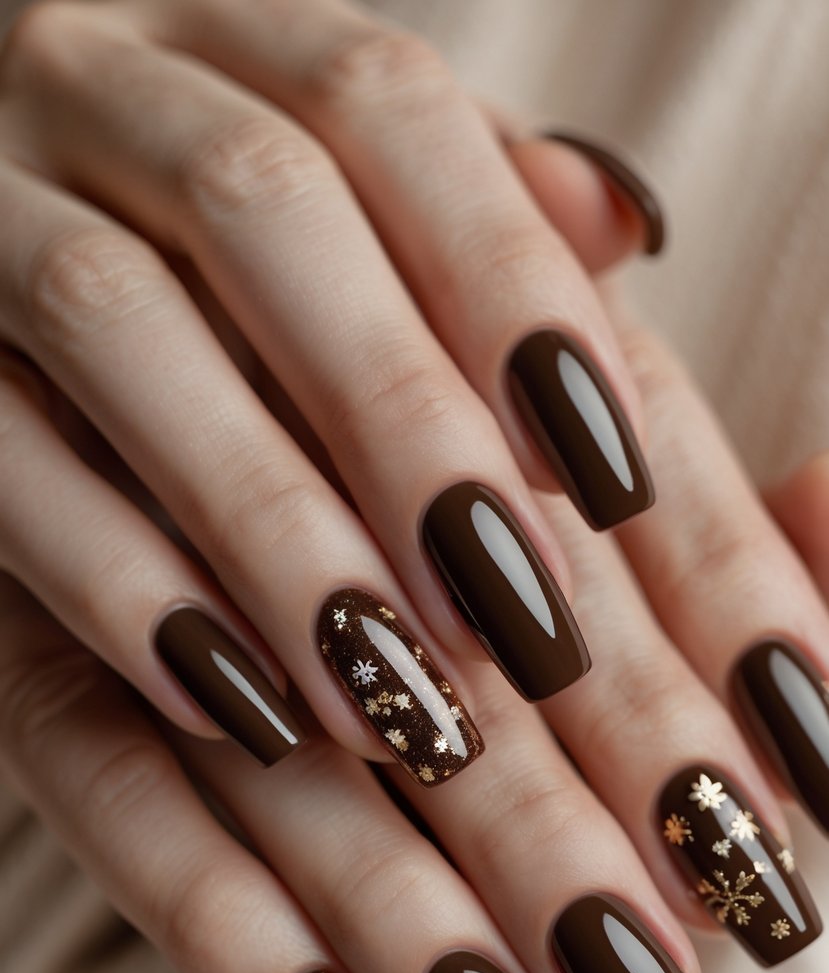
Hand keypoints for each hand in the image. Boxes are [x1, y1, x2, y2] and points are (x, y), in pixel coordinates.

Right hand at [0, 0, 659, 793]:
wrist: (4, 280)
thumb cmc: (223, 274)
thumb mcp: (350, 217)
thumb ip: (469, 213)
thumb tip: (622, 222)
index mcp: (225, 42)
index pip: (384, 103)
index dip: (509, 282)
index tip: (611, 479)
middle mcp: (91, 84)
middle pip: (263, 201)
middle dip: (404, 420)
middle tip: (520, 621)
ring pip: (114, 321)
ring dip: (274, 525)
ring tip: (397, 698)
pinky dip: (117, 584)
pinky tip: (238, 704)